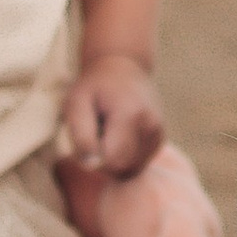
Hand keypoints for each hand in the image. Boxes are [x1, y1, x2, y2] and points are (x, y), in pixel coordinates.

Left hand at [58, 51, 165, 178]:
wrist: (123, 66)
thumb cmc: (94, 86)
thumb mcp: (77, 102)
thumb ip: (81, 134)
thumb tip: (91, 165)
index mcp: (130, 115)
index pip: (112, 161)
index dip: (93, 158)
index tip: (86, 138)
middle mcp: (150, 126)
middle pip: (122, 168)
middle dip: (103, 160)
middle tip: (96, 133)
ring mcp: (158, 134)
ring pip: (130, 170)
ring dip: (113, 159)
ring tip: (108, 133)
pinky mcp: (159, 140)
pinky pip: (137, 164)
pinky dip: (124, 157)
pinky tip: (119, 136)